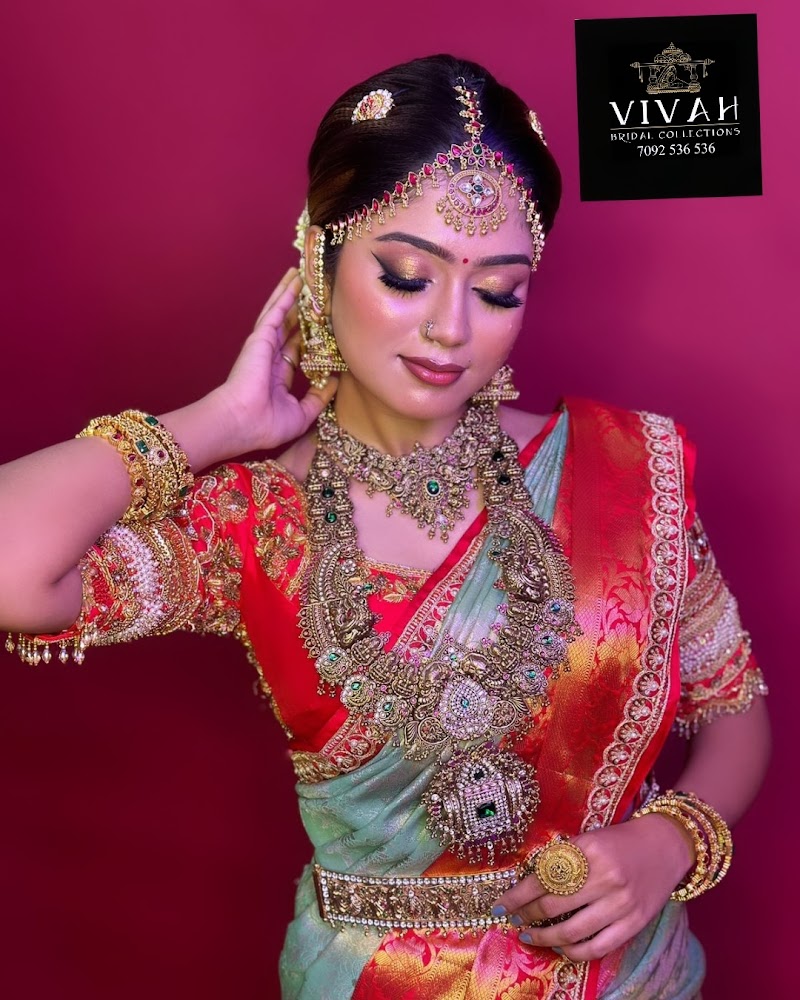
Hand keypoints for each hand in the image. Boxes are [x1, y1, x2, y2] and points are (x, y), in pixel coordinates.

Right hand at [215, 268, 337, 452]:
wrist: (243, 421)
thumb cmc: (267, 424)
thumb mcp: (302, 415)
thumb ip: (319, 398)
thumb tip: (335, 382)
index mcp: (276, 377)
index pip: (295, 352)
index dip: (307, 340)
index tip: (321, 330)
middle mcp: (269, 358)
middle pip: (288, 327)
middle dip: (299, 310)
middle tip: (312, 292)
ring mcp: (264, 345)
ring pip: (281, 313)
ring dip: (290, 293)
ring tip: (301, 274)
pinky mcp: (262, 337)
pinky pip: (277, 310)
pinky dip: (286, 294)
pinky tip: (295, 279)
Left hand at [493, 815, 693, 962]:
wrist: (664, 845)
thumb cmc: (618, 840)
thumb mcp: (587, 840)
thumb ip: (562, 860)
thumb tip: (526, 886)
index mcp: (587, 850)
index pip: (542, 878)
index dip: (516, 896)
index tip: (499, 905)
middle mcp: (604, 877)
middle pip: (552, 905)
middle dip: (526, 916)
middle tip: (513, 919)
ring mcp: (621, 903)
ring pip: (571, 931)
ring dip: (543, 937)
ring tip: (529, 935)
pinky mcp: (634, 924)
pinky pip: (597, 948)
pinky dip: (573, 952)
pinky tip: (559, 946)